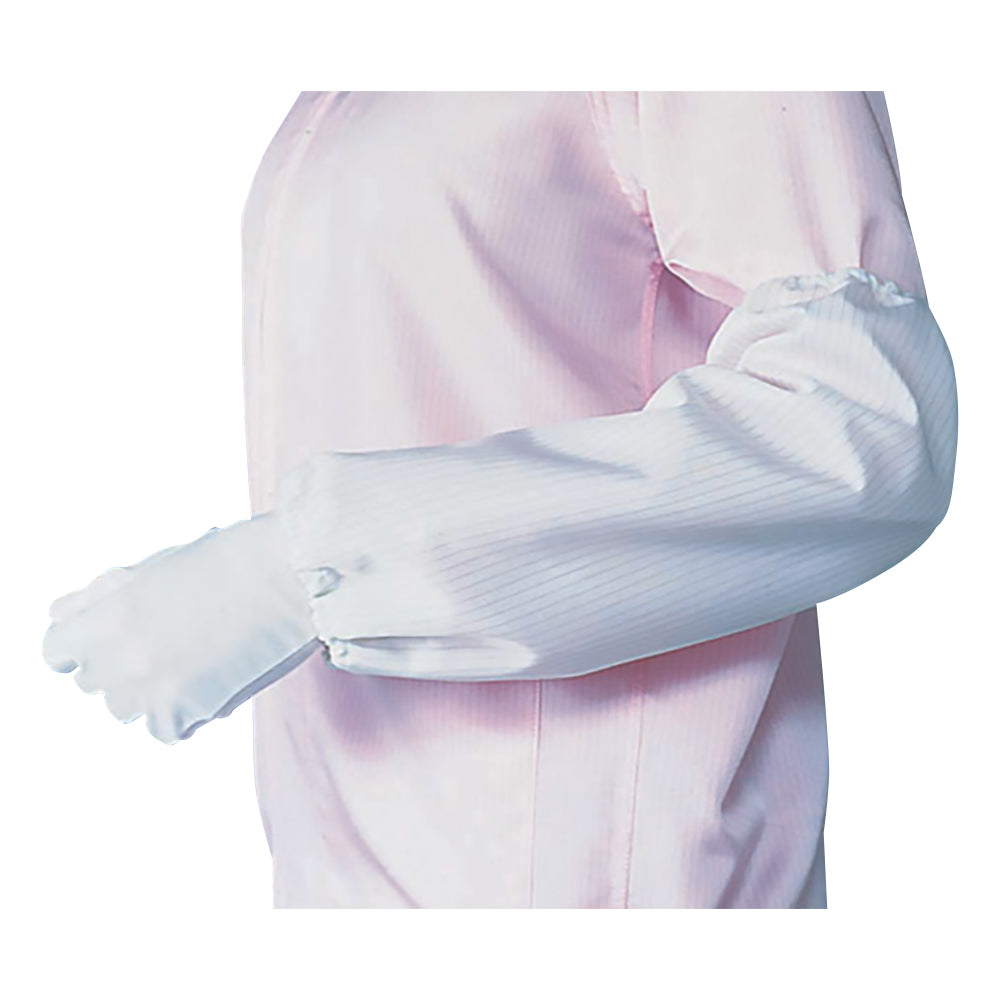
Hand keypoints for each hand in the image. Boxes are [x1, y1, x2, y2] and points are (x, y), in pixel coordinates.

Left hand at [42, 513, 317, 743]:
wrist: (290, 574)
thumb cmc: (230, 560)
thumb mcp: (155, 567)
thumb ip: (102, 596)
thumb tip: (60, 615)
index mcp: (107, 612)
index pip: (56, 651)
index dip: (79, 647)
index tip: (107, 643)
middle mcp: (119, 654)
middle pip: (94, 681)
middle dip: (124, 665)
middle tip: (173, 640)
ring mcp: (149, 686)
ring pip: (126, 709)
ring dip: (152, 692)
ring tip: (196, 659)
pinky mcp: (184, 709)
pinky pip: (166, 730)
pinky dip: (187, 713)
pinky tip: (214, 680)